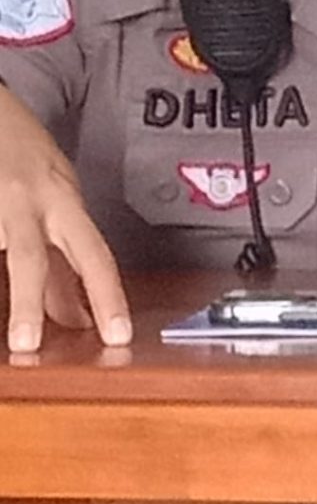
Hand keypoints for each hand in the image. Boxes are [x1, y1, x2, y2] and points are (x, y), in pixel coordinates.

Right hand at [0, 86, 130, 352]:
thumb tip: (81, 319)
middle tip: (28, 345)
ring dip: (8, 296)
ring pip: (7, 252)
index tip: (118, 336)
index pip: (94, 255)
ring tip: (11, 337)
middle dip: (29, 302)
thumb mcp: (60, 201)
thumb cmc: (29, 158)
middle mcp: (28, 203)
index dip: (108, 297)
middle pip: (30, 256)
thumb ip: (67, 262)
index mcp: (63, 203)